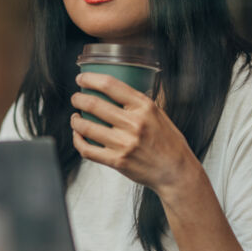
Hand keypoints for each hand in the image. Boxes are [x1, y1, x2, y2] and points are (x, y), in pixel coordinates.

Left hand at [70, 72, 201, 199]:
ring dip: (76, 120)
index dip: (90, 79)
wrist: (176, 171)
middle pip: (93, 104)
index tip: (81, 79)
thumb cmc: (169, 143)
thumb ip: (140, 104)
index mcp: (144, 107)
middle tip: (76, 98)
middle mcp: (134, 123)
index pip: (110, 85)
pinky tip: (78, 135)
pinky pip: (88, 149)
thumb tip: (119, 91)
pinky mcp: (117, 161)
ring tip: (76, 117)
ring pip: (86, 127)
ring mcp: (124, 144)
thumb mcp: (159, 114)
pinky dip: (78, 140)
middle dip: (78, 99)